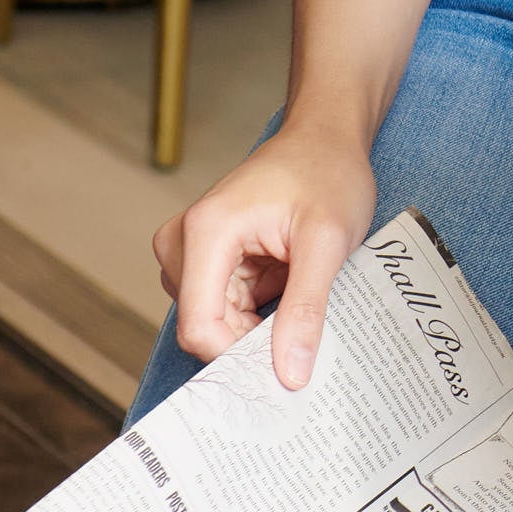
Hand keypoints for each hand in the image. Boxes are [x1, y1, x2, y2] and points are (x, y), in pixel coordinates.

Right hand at [153, 119, 376, 388]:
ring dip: (259, 323)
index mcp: (205, 232)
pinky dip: (259, 311)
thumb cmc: (327, 173)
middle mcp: (184, 242)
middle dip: (253, 341)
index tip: (285, 370)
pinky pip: (225, 308)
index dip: (239, 358)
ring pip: (216, 322)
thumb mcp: (328, 242)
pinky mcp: (207, 258)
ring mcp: (192, 251)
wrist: (326, 137)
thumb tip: (289, 374)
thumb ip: (306, 309)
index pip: (199, 328)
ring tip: (300, 293)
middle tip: (306, 332)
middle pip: (205, 328)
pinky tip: (289, 288)